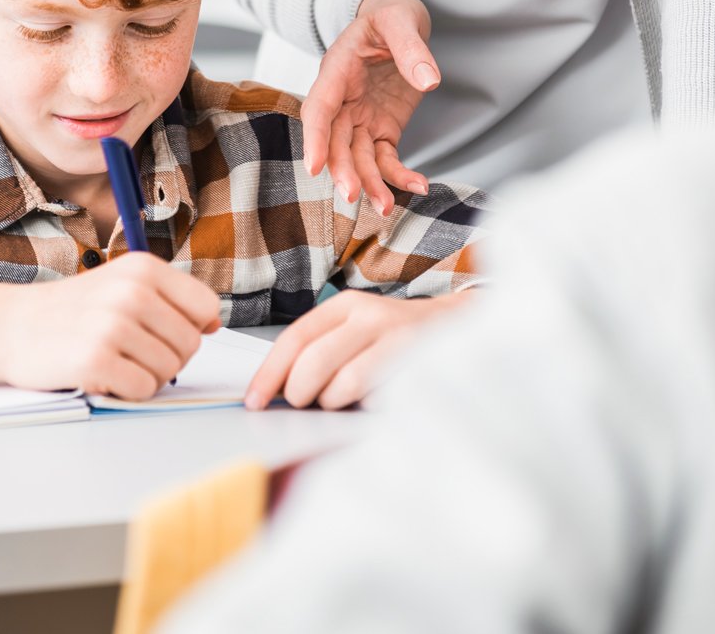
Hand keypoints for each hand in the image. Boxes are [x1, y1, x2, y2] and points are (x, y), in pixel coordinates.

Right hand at [0, 254, 220, 399]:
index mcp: (144, 268)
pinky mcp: (95, 361)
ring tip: (116, 360)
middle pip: (190, 344)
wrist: (14, 327)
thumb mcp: (123, 284)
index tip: (165, 333)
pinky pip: (144, 390)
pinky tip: (104, 375)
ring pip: (170, 370)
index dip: (193, 328)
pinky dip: (129, 391)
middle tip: (132, 351)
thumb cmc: (75, 311)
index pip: (206, 308)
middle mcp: (132, 292)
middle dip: (168, 357)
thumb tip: (212, 324)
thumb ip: (169, 299)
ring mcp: (113, 326)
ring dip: (147, 375)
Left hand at [243, 290, 446, 411]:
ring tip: (347, 399)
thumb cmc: (397, 337)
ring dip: (336, 404)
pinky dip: (366, 409)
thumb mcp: (355, 329)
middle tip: (305, 403)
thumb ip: (320, 350)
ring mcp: (395, 337)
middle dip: (299, 394)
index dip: (269, 373)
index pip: (294, 337)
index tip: (255, 400)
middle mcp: (368, 314)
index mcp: (345, 305)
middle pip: (312, 363)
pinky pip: (375, 399)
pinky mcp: (416, 363)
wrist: (460, 327)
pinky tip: (373, 401)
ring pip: (341, 385)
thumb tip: (276, 389)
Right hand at [301, 0, 438, 215]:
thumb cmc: (390, 15)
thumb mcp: (400, 19)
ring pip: (358, 157)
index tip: (314, 167)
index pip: (319, 108)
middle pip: (335, 141)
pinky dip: (398, 175)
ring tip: (385, 208)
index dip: (314, 138)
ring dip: (369, 182)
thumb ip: (412, 48)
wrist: (396, 20)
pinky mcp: (382, 127)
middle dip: (342, 170)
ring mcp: (361, 117)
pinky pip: (385, 157)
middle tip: (353, 196)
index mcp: (338, 71)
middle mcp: (343, 100)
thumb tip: (429, 80)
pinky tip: (417, 187)